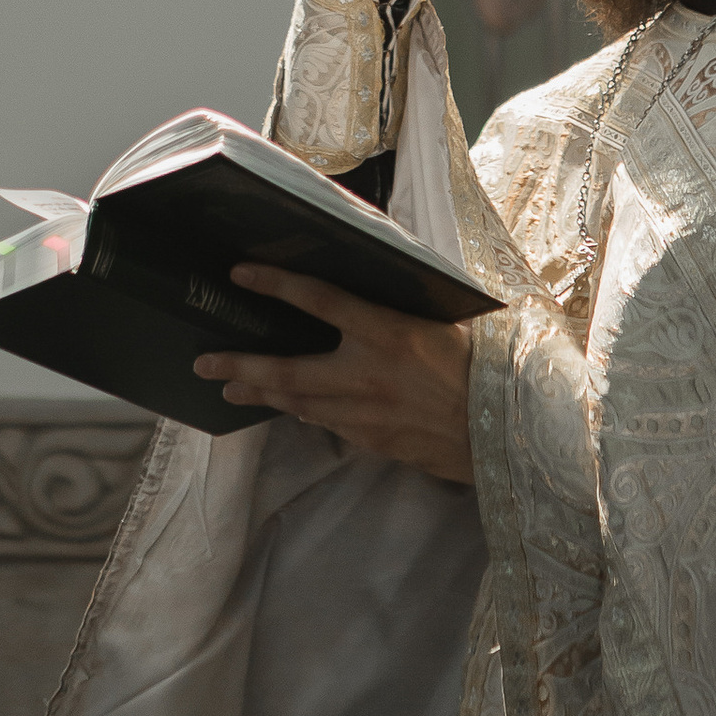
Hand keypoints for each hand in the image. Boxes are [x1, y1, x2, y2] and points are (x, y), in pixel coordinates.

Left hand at [195, 269, 474, 482]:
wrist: (510, 435)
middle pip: (287, 370)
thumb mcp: (451, 322)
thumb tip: (378, 290)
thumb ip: (408, 308)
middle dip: (240, 366)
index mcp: (390, 332)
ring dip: (261, 395)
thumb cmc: (487, 367)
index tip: (242, 272)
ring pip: (299, 403)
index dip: (277, 284)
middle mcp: (369, 375)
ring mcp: (368, 415)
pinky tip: (289, 408)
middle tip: (204, 362)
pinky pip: (328, 424)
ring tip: (230, 388)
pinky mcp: (375, 443)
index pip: (320, 300)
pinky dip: (304, 412)